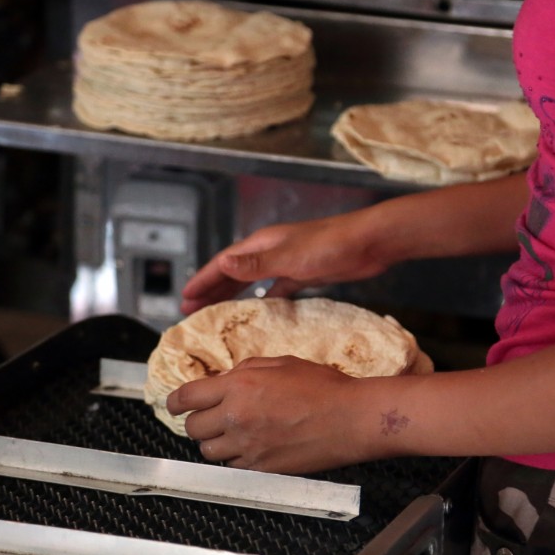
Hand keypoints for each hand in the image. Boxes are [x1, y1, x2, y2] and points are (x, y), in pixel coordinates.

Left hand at [166, 356, 372, 472]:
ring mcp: (248, 446)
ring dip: (215, 441)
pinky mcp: (261, 468)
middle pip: (192, 427)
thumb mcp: (282, 363)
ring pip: (208, 451)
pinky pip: (232, 466)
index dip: (175, 401)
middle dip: (198, 421)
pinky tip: (253, 446)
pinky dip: (236, 458)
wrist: (350, 418)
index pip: (186, 397)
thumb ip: (247, 368)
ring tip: (234, 432)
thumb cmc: (324, 387)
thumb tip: (225, 378)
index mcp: (240, 385)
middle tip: (212, 416)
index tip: (175, 404)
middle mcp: (237, 416)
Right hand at [180, 213, 386, 313]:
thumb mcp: (290, 257)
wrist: (369, 243)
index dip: (203, 280)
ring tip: (216, 311)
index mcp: (263, 244)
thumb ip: (257, 264)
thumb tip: (222, 264)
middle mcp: (271, 251)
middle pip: (233, 272)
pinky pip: (276, 289)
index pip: (223, 263)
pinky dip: (264, 300)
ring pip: (252, 281)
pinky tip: (259, 311)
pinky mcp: (305, 274)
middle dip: (211, 290)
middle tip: (190, 310)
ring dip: (232, 295)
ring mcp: (288, 262)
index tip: (185, 299)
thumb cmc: (331, 245)